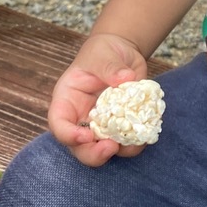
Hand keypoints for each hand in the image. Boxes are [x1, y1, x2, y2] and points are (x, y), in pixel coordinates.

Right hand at [47, 32, 148, 165]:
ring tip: (137, 141)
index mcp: (67, 101)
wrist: (121, 53)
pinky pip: (126, 141)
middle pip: (79, 147)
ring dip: (120, 151)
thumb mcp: (103, 55)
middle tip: (112, 147)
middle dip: (93, 154)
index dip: (68, 135)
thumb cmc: (103, 52)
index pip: (59, 124)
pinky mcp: (120, 127)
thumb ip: (111, 67)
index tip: (86, 136)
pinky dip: (137, 142)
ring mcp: (101, 126)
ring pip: (104, 150)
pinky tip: (147, 133)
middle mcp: (81, 119)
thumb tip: (126, 78)